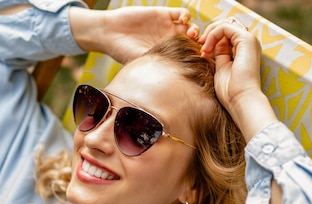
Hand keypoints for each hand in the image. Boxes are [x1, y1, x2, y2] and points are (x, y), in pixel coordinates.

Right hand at [71, 6, 198, 63]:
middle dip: (199, 45)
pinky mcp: (163, 14)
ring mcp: (168, 27)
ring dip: (194, 30)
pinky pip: (180, 13)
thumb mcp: (143, 63)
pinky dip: (186, 16)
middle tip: (200, 47)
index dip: (197, 58)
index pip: (188, 57)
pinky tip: (183, 20)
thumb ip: (160, 67)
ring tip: (191, 34)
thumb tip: (177, 83)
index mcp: (168, 54)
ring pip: (190, 27)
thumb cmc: (123, 52)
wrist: (110, 33)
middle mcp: (170, 41)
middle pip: (193, 42)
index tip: (201, 61)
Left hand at [198, 19, 277, 138]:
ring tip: (204, 49)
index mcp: (244, 50)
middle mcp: (248, 44)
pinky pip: (225, 27)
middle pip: (226, 26)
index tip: (202, 52)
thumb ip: (219, 54)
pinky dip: (213, 35)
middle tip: (200, 46)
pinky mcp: (246, 40)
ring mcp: (249, 40)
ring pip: (225, 24)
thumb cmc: (231, 91)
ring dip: (210, 34)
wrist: (241, 100)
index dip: (211, 39)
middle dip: (210, 33)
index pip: (226, 35)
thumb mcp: (221, 68)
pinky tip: (207, 48)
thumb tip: (211, 44)